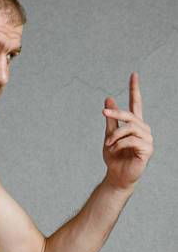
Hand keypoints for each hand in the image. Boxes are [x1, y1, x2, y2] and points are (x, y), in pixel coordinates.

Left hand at [102, 72, 153, 190]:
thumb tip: (108, 99)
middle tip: (103, 113)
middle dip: (116, 113)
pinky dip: (120, 144)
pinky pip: (132, 140)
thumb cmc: (114, 157)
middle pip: (131, 115)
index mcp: (134, 125)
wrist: (117, 176)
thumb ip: (111, 119)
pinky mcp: (147, 150)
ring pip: (131, 128)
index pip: (136, 103)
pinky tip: (115, 150)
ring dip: (116, 135)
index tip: (133, 74)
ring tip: (108, 145)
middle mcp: (143, 130)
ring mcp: (147, 139)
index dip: (134, 89)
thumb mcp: (109, 136)